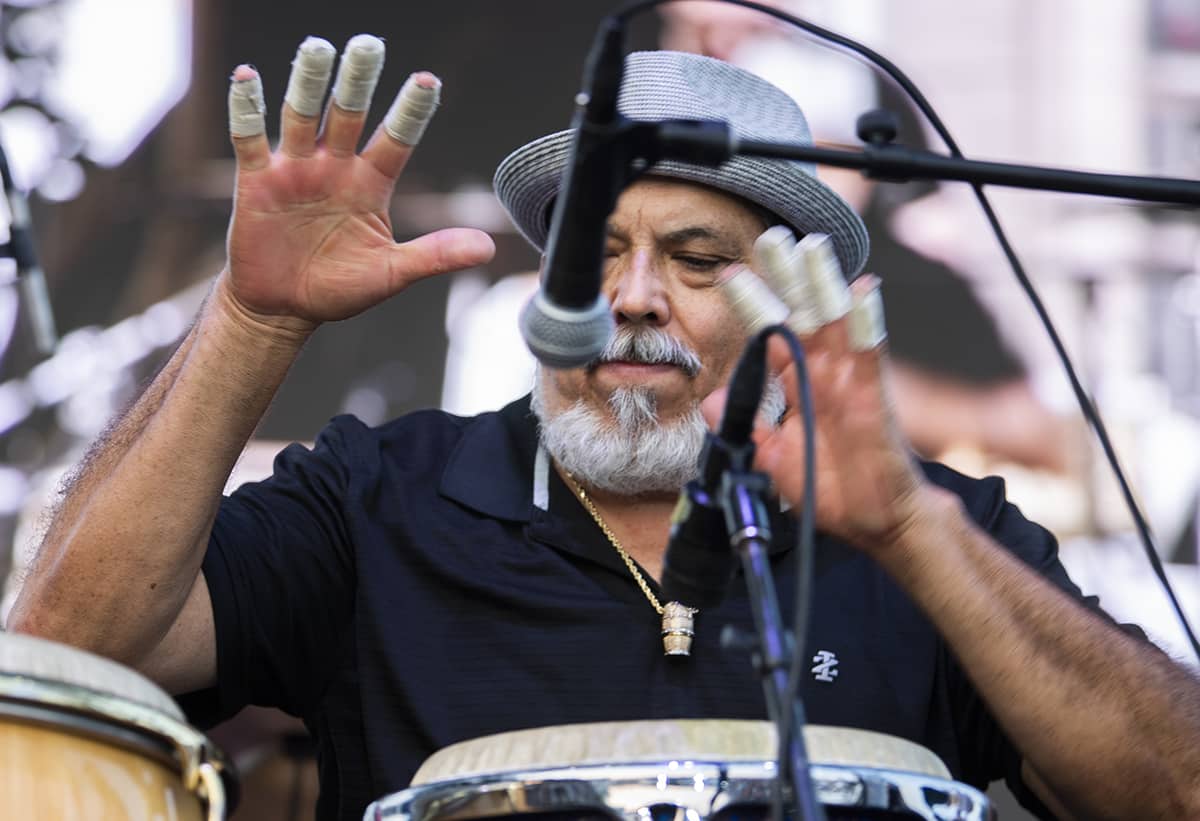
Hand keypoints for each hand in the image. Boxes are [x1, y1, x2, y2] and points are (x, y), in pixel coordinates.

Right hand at [221, 36, 493, 334]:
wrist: (283, 308)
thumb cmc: (339, 288)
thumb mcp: (391, 274)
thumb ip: (434, 255)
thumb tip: (487, 249)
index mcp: (371, 183)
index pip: (397, 139)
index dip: (411, 111)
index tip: (428, 80)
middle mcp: (335, 166)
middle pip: (349, 114)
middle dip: (358, 81)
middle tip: (369, 44)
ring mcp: (295, 170)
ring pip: (302, 116)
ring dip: (308, 83)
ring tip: (316, 48)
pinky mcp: (257, 181)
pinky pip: (251, 139)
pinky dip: (247, 110)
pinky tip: (246, 77)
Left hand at [703, 230, 929, 554]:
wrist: (873, 520)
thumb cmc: (826, 486)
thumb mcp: (770, 458)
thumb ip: (744, 426)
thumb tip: (709, 399)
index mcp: (796, 383)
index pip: (772, 335)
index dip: (753, 305)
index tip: (731, 275)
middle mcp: (823, 373)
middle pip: (803, 313)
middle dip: (787, 277)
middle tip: (771, 239)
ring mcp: (850, 381)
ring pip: (836, 321)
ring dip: (824, 283)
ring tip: (812, 246)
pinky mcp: (873, 397)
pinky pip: (870, 354)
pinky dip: (867, 321)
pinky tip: (860, 290)